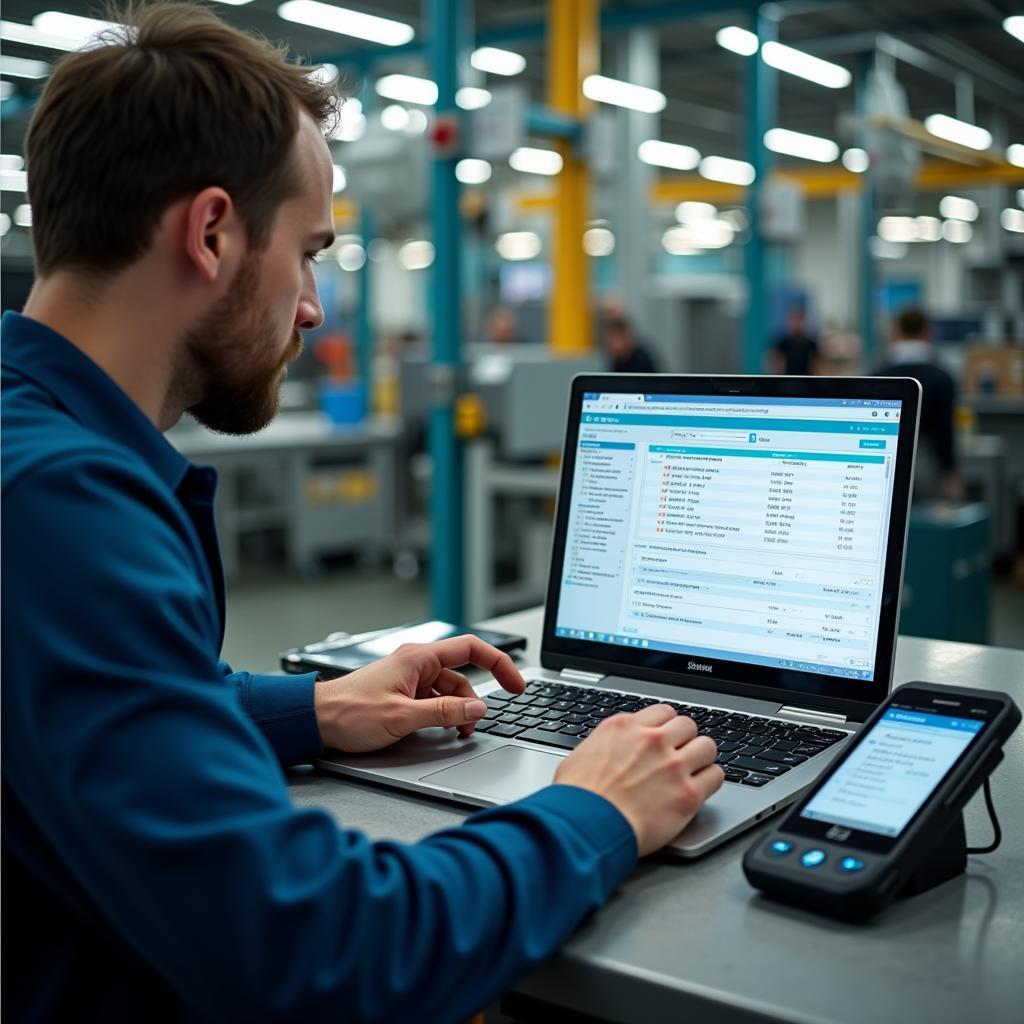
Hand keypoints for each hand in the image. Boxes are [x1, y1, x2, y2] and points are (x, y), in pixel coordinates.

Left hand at [313, 636, 525, 752]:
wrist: (316, 721)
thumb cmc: (349, 713)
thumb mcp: (402, 717)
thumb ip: (444, 713)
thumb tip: (477, 710)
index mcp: (418, 657)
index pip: (471, 649)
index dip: (500, 664)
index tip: (515, 684)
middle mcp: (415, 663)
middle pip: (462, 675)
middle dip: (475, 701)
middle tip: (480, 724)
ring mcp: (409, 678)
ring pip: (448, 691)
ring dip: (458, 712)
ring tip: (458, 734)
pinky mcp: (402, 693)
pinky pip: (433, 700)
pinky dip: (443, 715)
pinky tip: (442, 731)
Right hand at [554, 705, 722, 855]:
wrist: (586, 826)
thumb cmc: (577, 798)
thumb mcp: (581, 755)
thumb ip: (605, 746)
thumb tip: (608, 751)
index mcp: (625, 727)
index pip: (662, 712)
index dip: (666, 726)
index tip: (666, 737)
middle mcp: (651, 741)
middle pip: (687, 724)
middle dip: (685, 739)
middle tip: (680, 754)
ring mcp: (673, 766)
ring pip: (707, 746)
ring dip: (701, 757)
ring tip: (695, 769)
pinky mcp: (687, 794)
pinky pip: (716, 776)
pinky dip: (710, 780)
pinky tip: (701, 787)